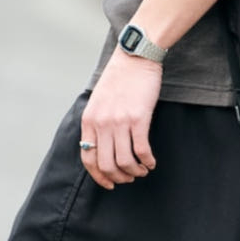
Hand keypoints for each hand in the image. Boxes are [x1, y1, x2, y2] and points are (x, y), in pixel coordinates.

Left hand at [80, 49, 162, 189]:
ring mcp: (119, 122)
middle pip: (107, 165)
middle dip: (119, 178)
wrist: (135, 57)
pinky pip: (141, 151)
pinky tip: (151, 162)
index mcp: (89, 120)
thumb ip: (96, 123)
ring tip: (142, 171)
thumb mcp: (98, 101)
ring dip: (135, 172)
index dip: (99, 177)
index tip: (109, 183)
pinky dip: (147, 162)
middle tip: (129, 178)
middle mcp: (102, 123)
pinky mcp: (138, 119)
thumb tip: (101, 149)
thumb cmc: (119, 78)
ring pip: (125, 162)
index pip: (88, 159)